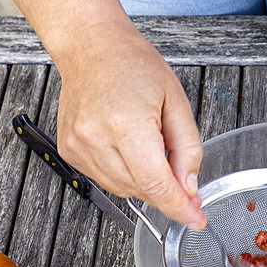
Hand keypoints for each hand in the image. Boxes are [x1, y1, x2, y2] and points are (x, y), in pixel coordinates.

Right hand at [54, 21, 206, 229]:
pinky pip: (106, 179)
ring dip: (145, 182)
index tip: (196, 220)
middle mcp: (96, 139)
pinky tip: (128, 148)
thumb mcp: (176, 102)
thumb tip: (188, 188)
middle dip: (167, 192)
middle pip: (141, 190)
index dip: (179, 208)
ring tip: (149, 146)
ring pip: (124, 190)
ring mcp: (78, 147)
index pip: (156, 185)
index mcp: (126, 125)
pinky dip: (125, 174)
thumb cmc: (133, 65)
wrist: (91, 47)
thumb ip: (187, 149)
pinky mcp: (69, 151)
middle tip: (184, 181)